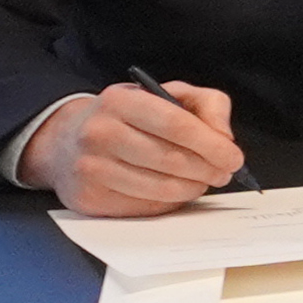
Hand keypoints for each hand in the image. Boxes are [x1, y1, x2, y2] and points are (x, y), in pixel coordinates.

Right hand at [25, 81, 244, 216]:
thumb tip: (224, 138)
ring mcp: (91, 168)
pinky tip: (172, 189)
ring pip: (161, 188)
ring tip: (201, 181)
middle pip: (171, 160)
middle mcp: (99, 132)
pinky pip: (145, 207)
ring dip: (193, 188)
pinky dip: (170, 202)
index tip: (233, 157)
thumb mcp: (168, 95)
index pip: (176, 124)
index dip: (211, 145)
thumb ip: (207, 106)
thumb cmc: (131, 118)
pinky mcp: (89, 198)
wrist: (68, 141)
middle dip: (208, 170)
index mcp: (119, 101)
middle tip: (223, 173)